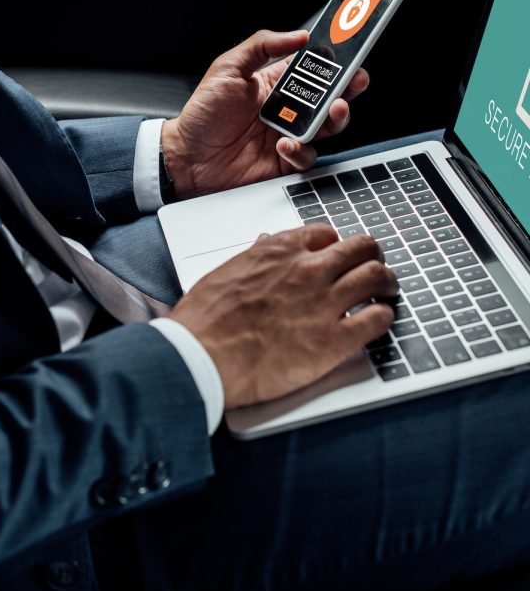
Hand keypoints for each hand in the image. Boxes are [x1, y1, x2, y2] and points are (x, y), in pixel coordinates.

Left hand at [162, 29, 369, 198]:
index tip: (351, 49)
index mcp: (275, 84)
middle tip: (354, 81)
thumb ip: (261, 46)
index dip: (335, 60)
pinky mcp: (284, 162)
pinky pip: (307, 156)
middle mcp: (286, 109)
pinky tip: (285, 144)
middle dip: (348, 87)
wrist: (186, 157)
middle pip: (330, 96)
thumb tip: (298, 35)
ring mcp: (288, 135)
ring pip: (327, 127)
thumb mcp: (227, 69)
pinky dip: (301, 150)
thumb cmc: (202, 115)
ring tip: (332, 110)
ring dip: (335, 117)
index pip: (314, 68)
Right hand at [169, 225, 396, 409]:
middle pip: (361, 248)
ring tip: (387, 291)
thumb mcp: (226, 273)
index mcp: (279, 251)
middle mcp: (307, 270)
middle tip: (374, 267)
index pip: (326, 234)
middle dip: (372, 256)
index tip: (338, 256)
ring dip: (386, 282)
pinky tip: (378, 320)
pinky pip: (377, 319)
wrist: (201, 356)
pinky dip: (384, 317)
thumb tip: (266, 246)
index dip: (336, 245)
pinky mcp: (333, 341)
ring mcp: (323, 303)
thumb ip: (254, 258)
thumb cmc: (205, 320)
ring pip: (377, 277)